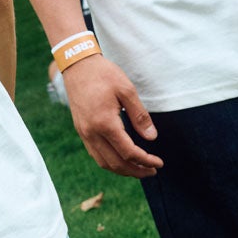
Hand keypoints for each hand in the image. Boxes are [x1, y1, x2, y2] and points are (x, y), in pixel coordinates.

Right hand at [63, 54, 161, 176]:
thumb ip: (140, 115)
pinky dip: (110, 162)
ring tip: (139, 170)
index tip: (159, 163)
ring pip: (103, 162)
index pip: (128, 152)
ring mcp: (84, 133)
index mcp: (105, 123)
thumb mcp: (127, 90)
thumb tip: (151, 138)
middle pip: (115, 163)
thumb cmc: (104, 74)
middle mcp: (92, 132)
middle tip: (152, 172)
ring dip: (122, 170)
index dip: (146, 161)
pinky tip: (121, 159)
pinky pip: (95, 154)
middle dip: (136, 171)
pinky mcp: (81, 130)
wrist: (77, 65)